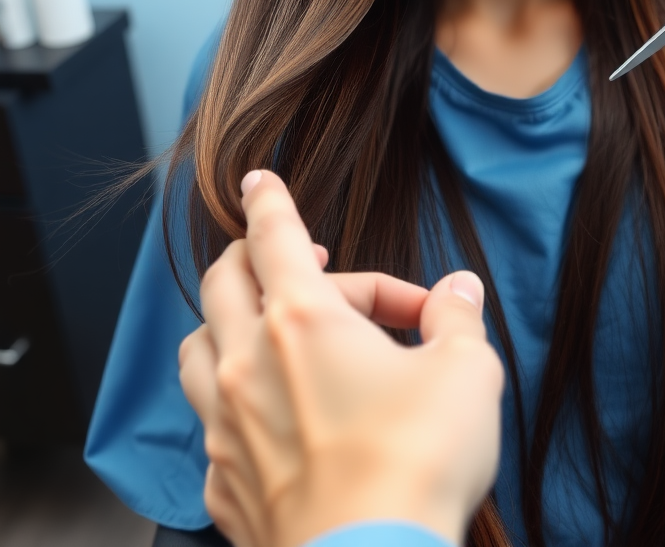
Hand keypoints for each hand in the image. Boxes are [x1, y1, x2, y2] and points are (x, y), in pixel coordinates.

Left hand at [178, 170, 503, 546]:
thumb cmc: (416, 463)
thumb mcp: (465, 372)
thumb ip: (458, 318)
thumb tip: (460, 290)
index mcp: (303, 320)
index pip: (273, 237)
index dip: (268, 201)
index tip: (259, 181)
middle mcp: (251, 363)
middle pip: (225, 284)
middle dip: (255, 256)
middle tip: (305, 260)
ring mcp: (227, 426)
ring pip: (199, 350)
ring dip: (230, 324)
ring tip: (270, 330)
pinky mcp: (225, 483)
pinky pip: (210, 424)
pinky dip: (234, 401)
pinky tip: (268, 416)